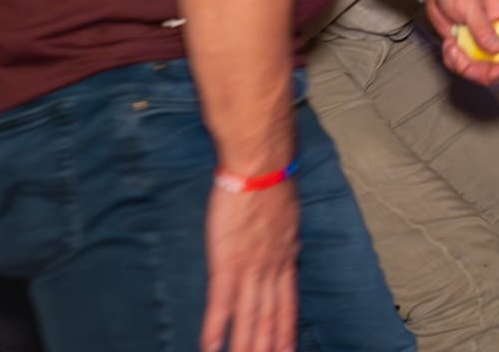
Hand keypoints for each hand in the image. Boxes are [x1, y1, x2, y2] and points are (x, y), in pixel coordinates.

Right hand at [200, 178, 297, 351]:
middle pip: (270, 317)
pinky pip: (221, 303)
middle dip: (269, 346)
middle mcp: (272, 268)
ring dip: (246, 346)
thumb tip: (286, 243)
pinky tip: (210, 348)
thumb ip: (283, 236)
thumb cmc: (270, 182)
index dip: (287, 330)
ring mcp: (250, 268)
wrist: (260, 166)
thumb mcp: (286, 215)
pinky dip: (216, 329)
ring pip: (249, 317)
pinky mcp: (226, 263)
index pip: (288, 303)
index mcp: (286, 257)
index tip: (288, 350)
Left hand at [425, 0, 498, 83]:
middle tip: (459, 59)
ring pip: (484, 70)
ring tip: (451, 46)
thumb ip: (483, 28)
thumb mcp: (470, 5)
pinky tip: (449, 44)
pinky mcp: (474, 46)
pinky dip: (455, 62)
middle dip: (479, 70)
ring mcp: (488, 41)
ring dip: (463, 66)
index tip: (489, 74)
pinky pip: (468, 66)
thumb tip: (497, 50)